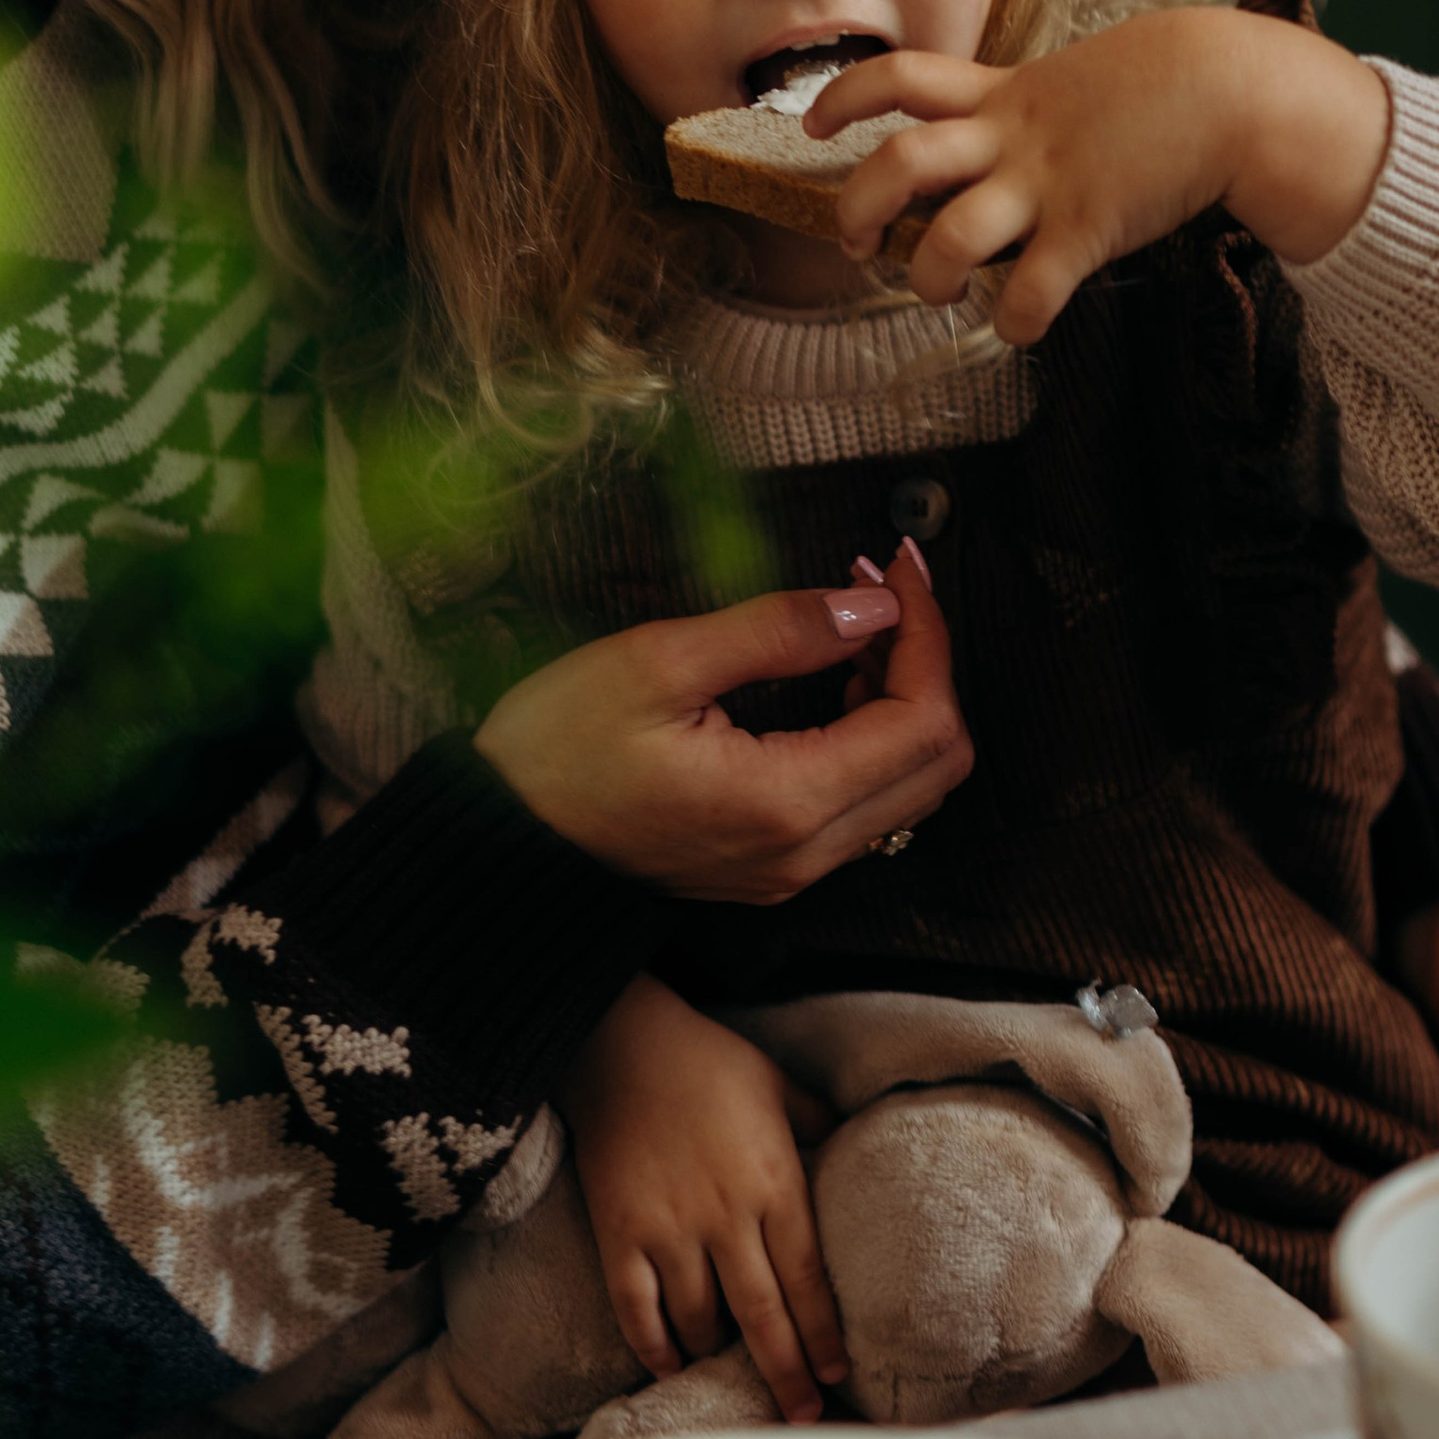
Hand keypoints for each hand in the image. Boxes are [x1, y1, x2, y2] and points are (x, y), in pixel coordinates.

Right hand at [473, 540, 971, 900]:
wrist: (499, 842)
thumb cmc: (554, 754)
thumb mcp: (656, 662)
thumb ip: (775, 630)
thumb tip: (871, 604)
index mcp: (785, 803)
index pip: (923, 720)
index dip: (928, 633)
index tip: (897, 568)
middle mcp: (805, 853)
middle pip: (939, 762)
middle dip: (928, 663)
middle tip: (880, 591)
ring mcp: (793, 870)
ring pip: (911, 787)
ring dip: (906, 700)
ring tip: (855, 628)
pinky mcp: (775, 868)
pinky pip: (868, 805)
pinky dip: (877, 739)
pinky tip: (836, 683)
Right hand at [561, 974, 844, 1420]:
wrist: (621, 1042)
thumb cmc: (710, 1061)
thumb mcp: (781, 1085)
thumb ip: (819, 1124)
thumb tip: (853, 1143)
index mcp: (775, 1184)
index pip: (809, 1280)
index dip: (823, 1335)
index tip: (837, 1375)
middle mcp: (726, 1217)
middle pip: (763, 1317)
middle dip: (786, 1374)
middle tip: (802, 1418)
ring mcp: (669, 1229)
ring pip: (699, 1319)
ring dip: (717, 1355)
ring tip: (732, 1377)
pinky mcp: (618, 1233)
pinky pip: (636, 1308)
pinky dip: (653, 1345)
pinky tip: (670, 1365)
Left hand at [805, 5, 1391, 346]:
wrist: (1234, 88)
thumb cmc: (1159, 89)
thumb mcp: (1074, 80)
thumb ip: (1022, 113)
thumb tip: (987, 149)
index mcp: (1001, 95)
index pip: (899, 77)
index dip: (843, 99)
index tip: (812, 125)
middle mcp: (1011, 137)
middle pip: (899, 162)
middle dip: (858, 207)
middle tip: (857, 239)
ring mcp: (1048, 183)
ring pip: (951, 236)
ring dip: (927, 275)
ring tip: (935, 288)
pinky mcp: (1090, 228)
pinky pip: (1030, 292)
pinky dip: (1012, 320)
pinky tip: (1017, 323)